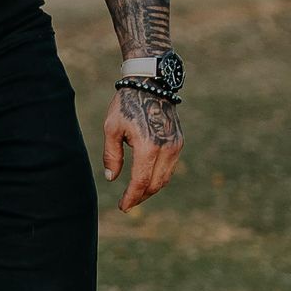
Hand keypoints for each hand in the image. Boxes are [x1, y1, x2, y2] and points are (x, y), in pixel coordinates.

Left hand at [103, 86, 181, 212]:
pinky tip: (146, 178)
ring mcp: (175, 146)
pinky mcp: (179, 142)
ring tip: (135, 194)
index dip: (131, 198)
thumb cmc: (126, 105)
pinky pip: (169, 167)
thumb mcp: (111, 129)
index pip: (140, 182)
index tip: (122, 207)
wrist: (150, 84)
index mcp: (148, 147)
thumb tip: (111, 179)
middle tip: (127, 203)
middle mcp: (166, 148)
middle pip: (154, 184)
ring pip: (164, 178)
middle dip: (140, 196)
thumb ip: (111, 156)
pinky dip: (158, 177)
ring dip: (150, 189)